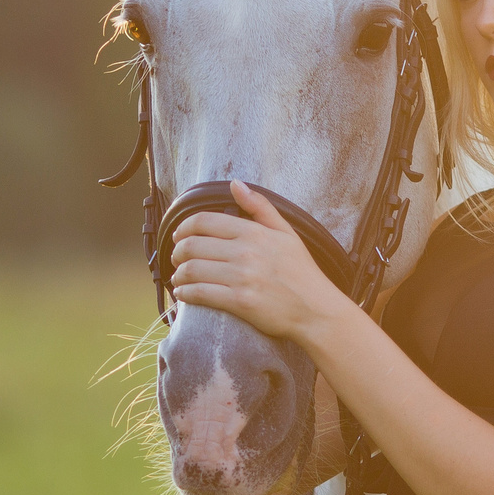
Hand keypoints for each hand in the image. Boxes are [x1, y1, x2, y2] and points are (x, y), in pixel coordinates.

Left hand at [168, 181, 344, 340]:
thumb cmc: (302, 272)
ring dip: (178, 274)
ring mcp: (241, 278)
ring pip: (192, 270)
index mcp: (254, 232)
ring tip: (178, 277)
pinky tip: (183, 293)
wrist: (316, 310)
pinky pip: (200, 293)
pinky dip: (185, 293)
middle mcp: (245, 252)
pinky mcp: (239, 302)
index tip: (178, 236)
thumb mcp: (286, 233)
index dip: (183, 228)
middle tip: (176, 258)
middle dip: (177, 252)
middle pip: (192, 245)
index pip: (204, 221)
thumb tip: (235, 184)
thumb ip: (260, 207)